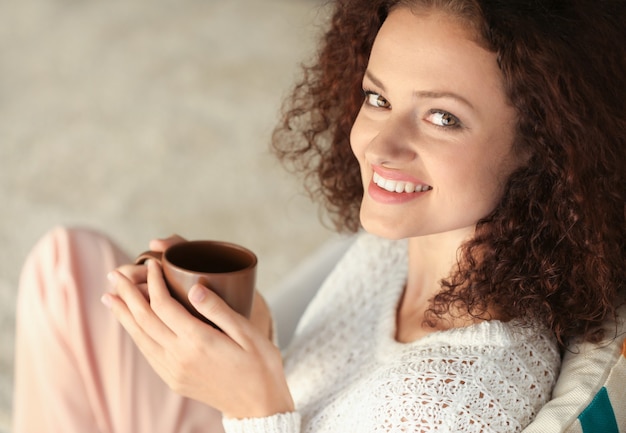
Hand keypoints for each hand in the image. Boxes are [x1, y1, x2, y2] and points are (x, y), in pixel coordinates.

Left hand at [102, 252, 293, 418]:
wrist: (259, 406)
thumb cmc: (260, 365)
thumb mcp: (248, 333)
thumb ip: (219, 309)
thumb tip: (194, 286)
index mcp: (198, 341)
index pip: (164, 304)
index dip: (153, 281)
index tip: (151, 263)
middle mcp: (179, 356)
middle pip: (144, 319)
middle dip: (126, 293)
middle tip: (114, 273)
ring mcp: (173, 371)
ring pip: (139, 337)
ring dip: (123, 314)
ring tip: (109, 296)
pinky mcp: (173, 380)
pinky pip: (147, 352)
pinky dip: (134, 334)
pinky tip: (131, 324)